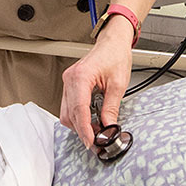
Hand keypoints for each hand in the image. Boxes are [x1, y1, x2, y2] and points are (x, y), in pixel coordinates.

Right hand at [59, 16, 134, 151]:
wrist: (113, 43)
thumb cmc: (115, 56)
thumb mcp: (118, 85)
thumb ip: (111, 108)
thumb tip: (109, 127)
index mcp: (80, 77)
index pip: (79, 110)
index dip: (85, 129)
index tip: (91, 142)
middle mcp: (70, 79)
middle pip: (70, 114)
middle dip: (83, 130)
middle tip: (99, 140)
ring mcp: (68, 82)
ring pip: (67, 113)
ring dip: (80, 124)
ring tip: (97, 130)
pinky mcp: (70, 85)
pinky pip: (70, 106)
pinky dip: (79, 116)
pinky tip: (92, 120)